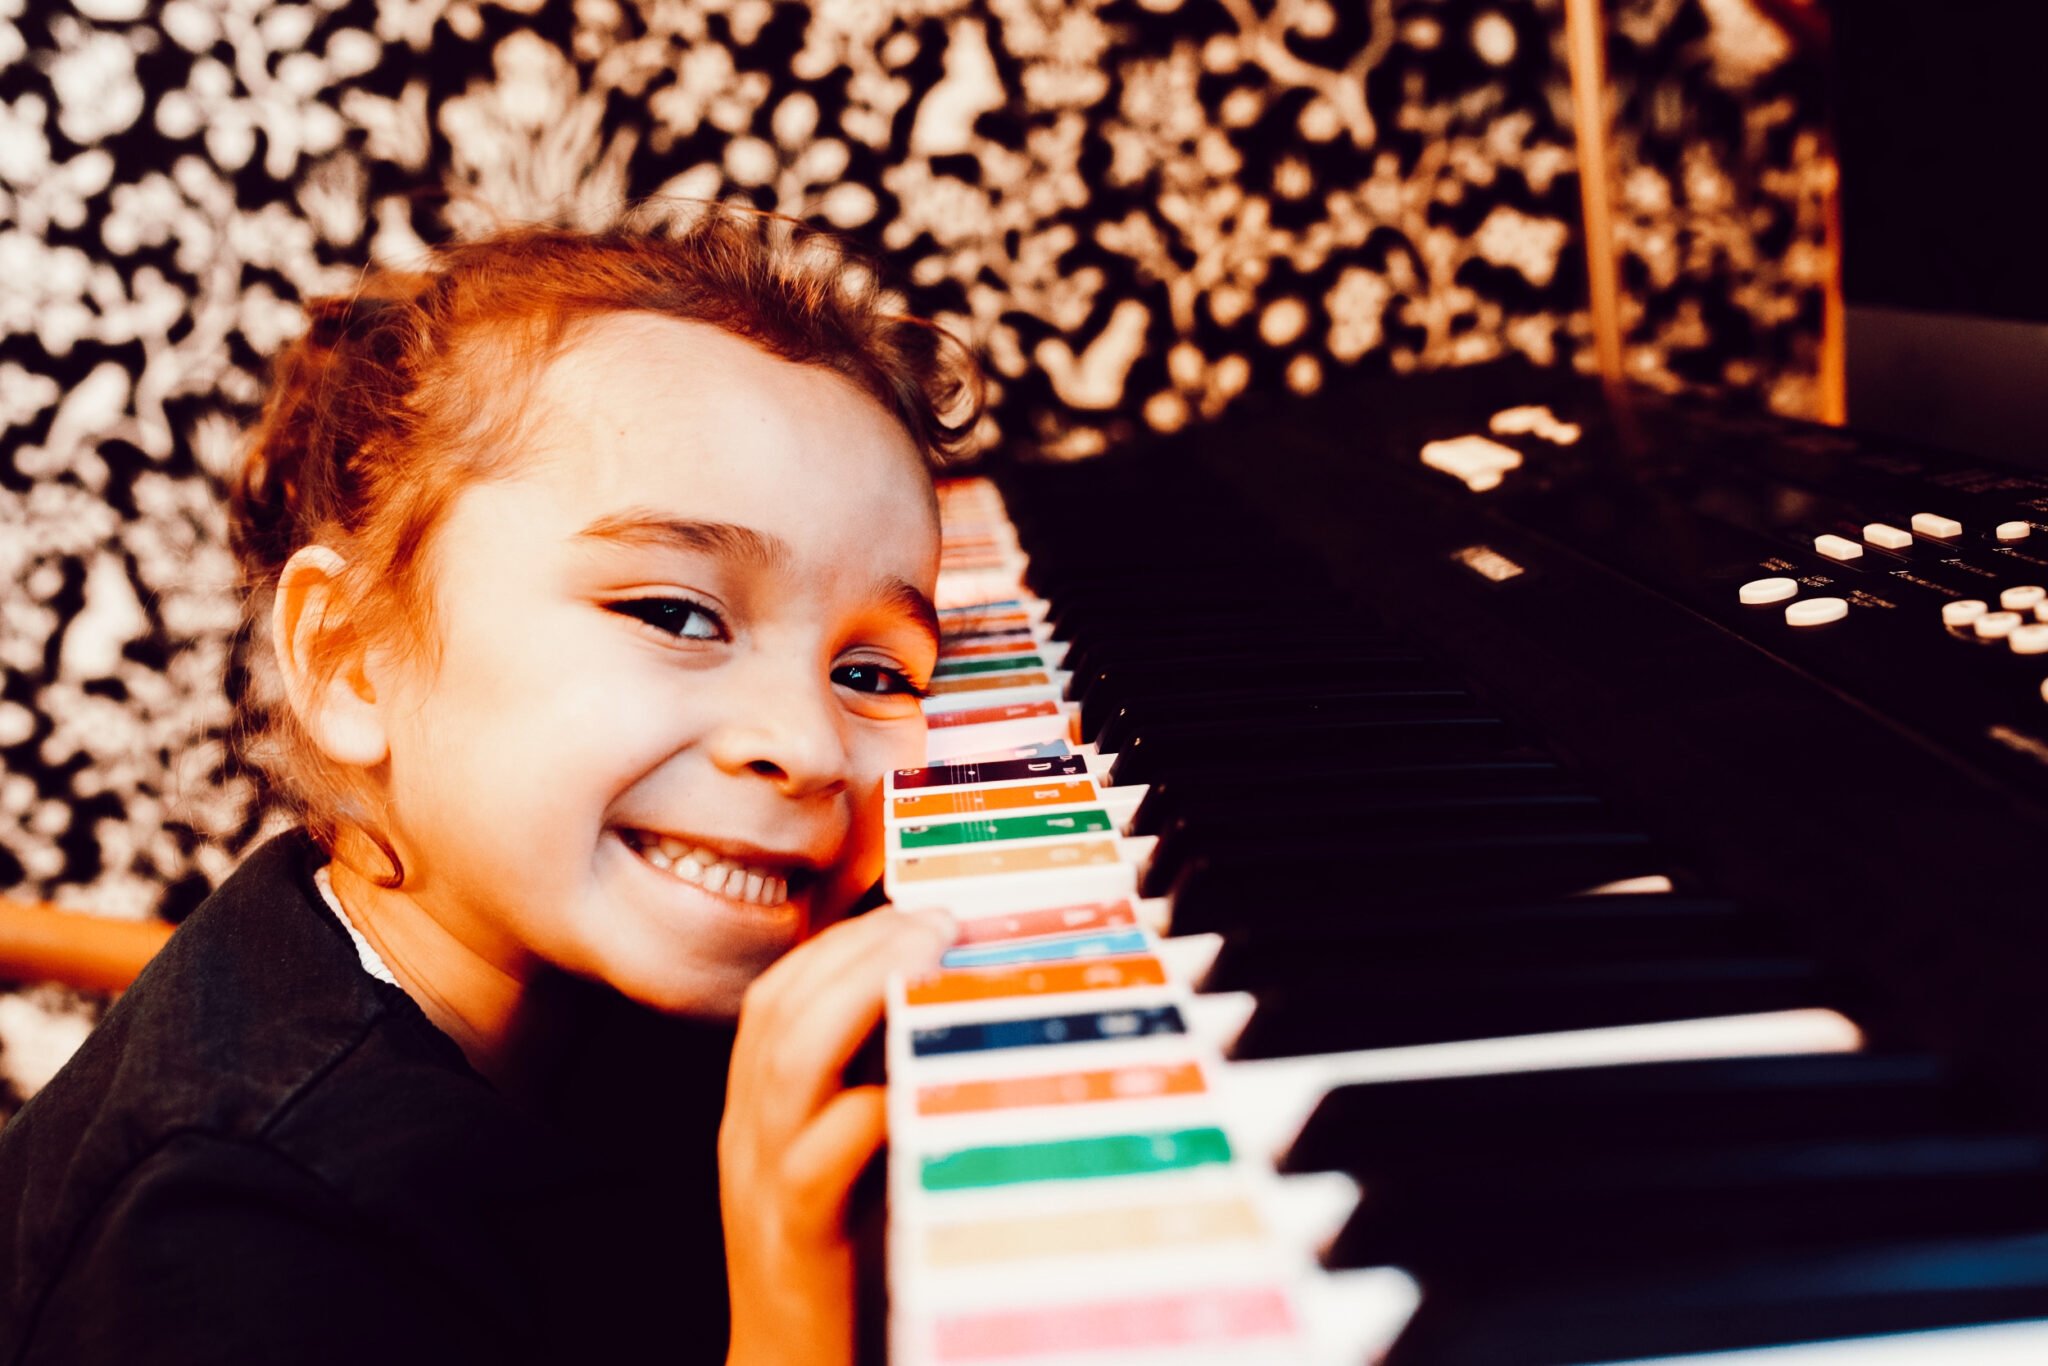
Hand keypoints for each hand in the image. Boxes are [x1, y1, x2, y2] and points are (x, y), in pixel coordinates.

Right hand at [721, 905, 954, 1365]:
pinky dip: (860, 1112)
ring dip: (859, 999)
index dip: (840, 938)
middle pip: (780, 1010)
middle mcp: (748, 1135)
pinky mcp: (794, 1240)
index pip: (778, 994)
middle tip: (936, 918)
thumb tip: (955, 1013)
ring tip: (926, 963)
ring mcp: (761, 1185)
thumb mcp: (849, 1160)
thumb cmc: (839, 1263)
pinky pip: (812, 1163)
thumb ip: (877, 1090)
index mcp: (756, 1111)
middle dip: (857, 949)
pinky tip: (908, 1086)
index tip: (914, 905)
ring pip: (786, 1064)